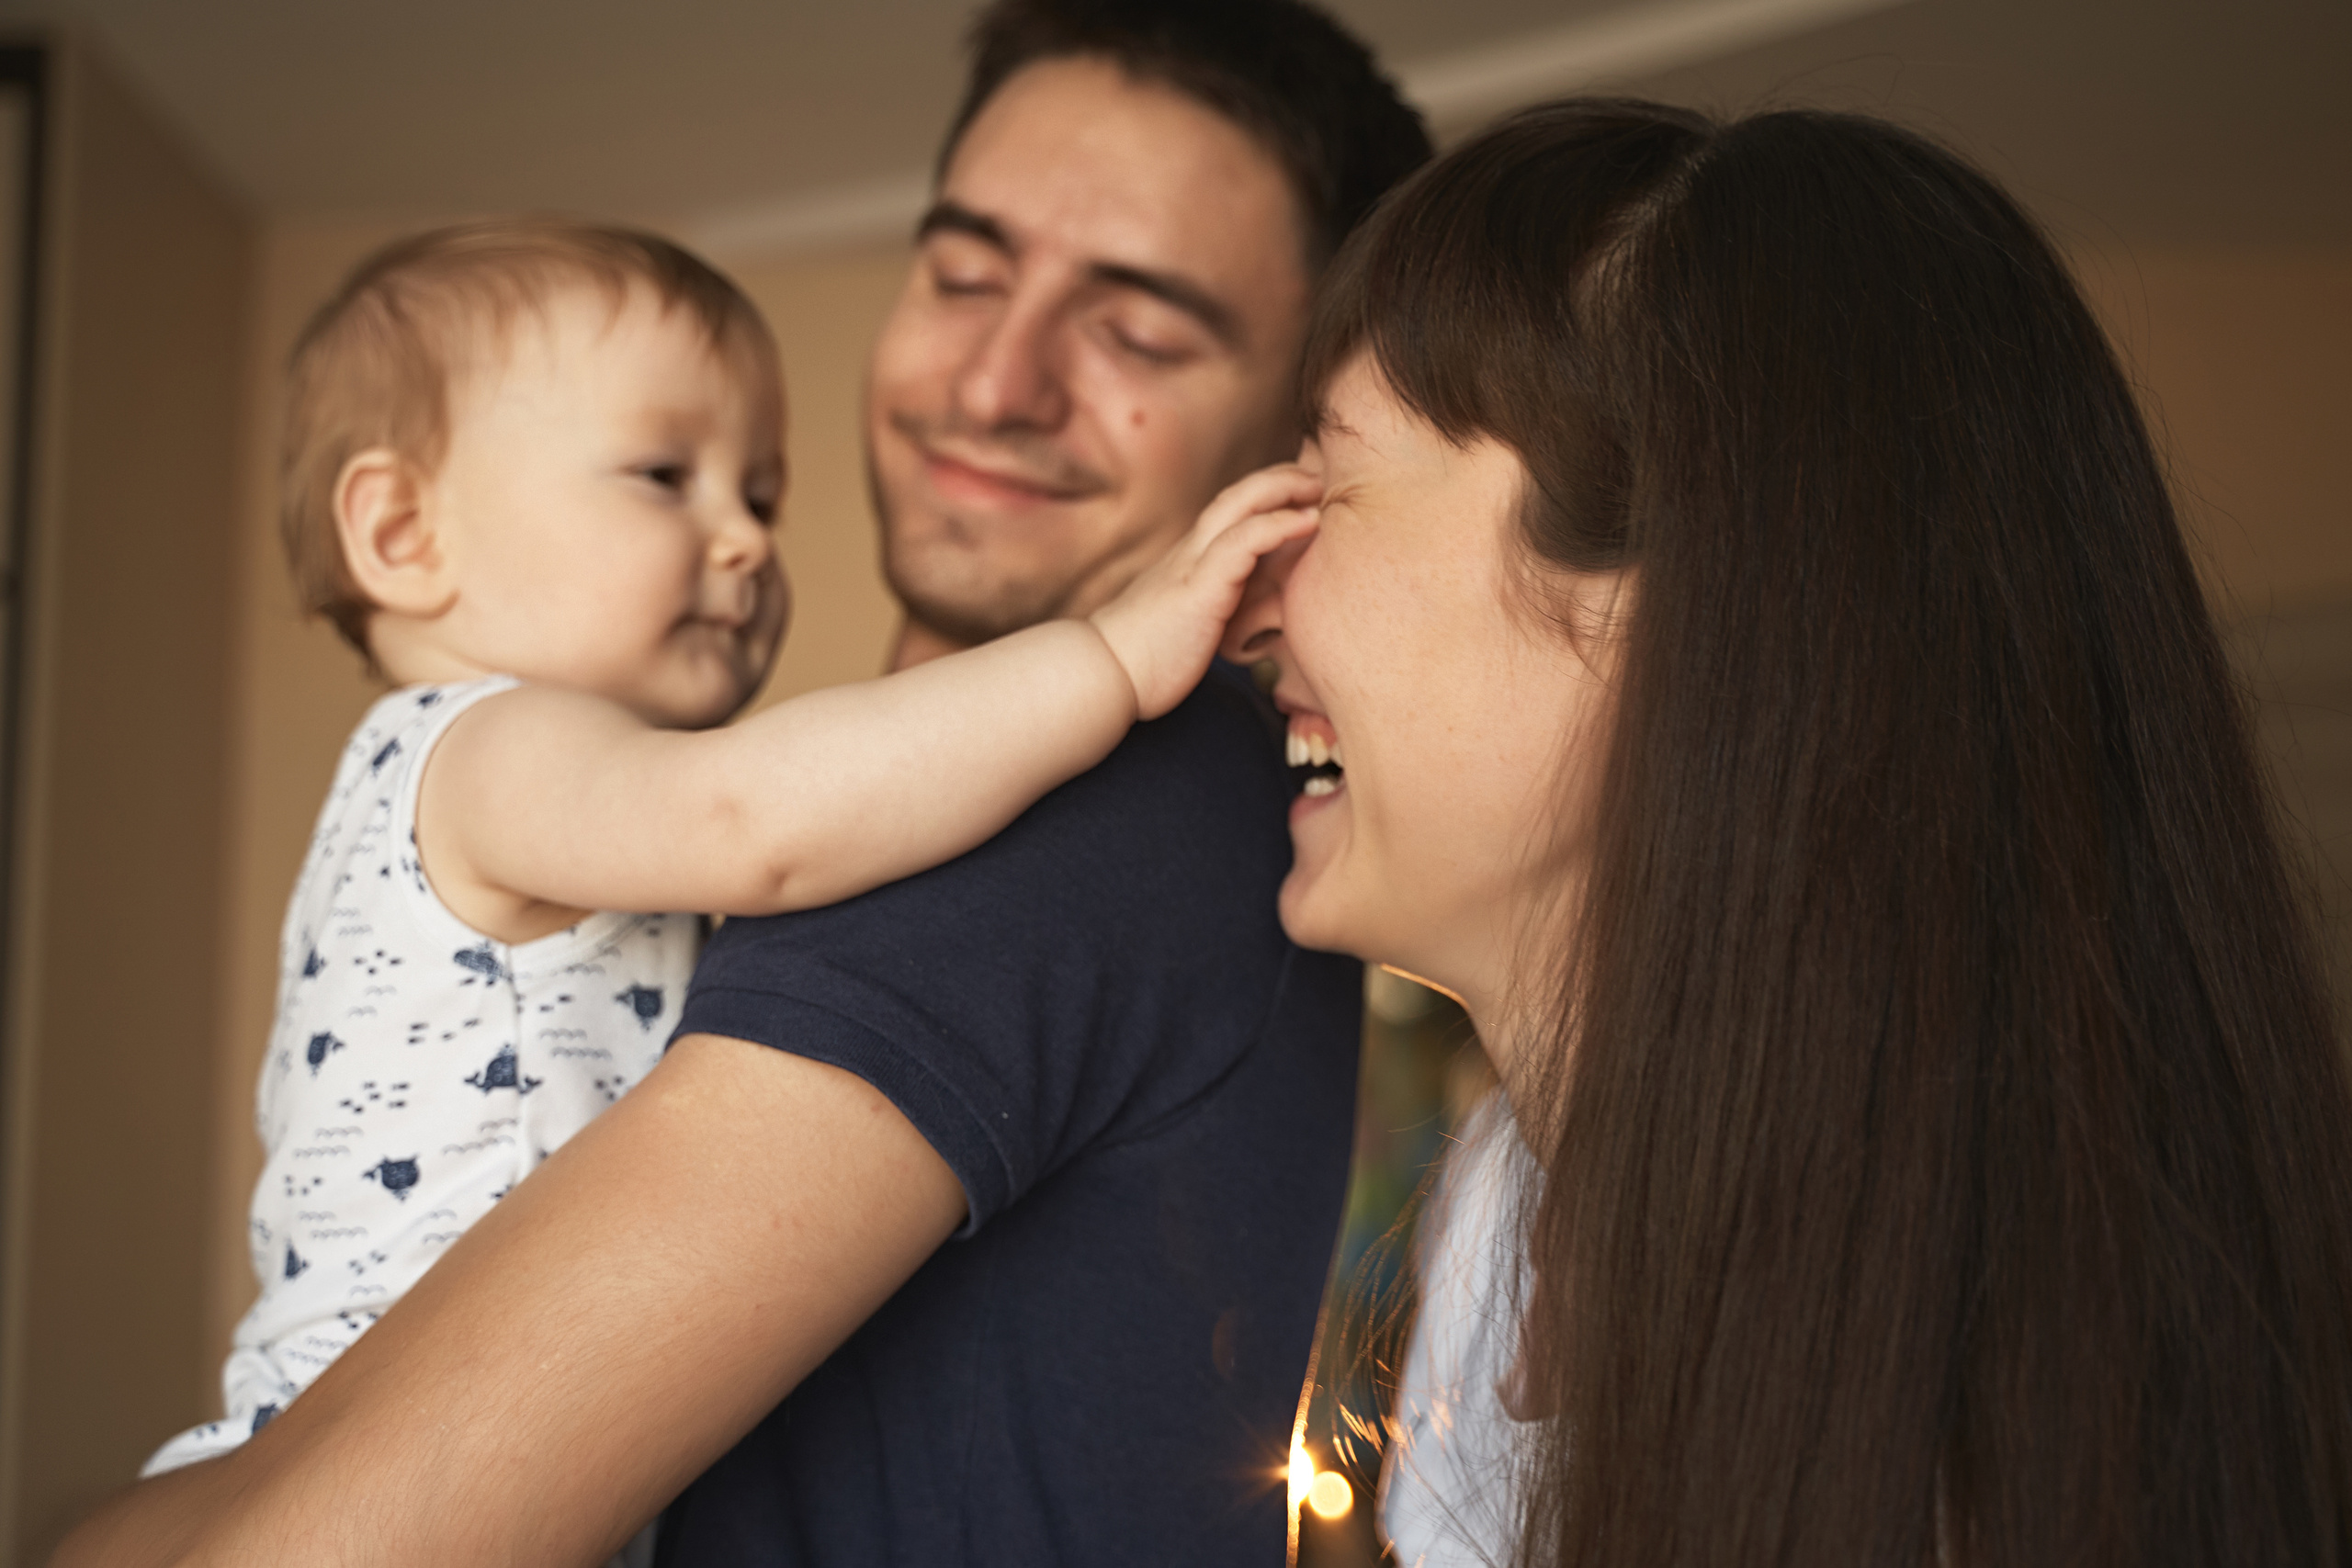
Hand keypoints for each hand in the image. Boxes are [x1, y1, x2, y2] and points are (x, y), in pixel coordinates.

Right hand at [1090, 464, 1321, 719]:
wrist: (1106, 675)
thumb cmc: (1151, 657)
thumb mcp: (1196, 622)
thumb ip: (1224, 607)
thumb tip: (1268, 612)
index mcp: (1192, 558)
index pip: (1233, 509)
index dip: (1270, 494)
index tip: (1307, 494)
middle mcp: (1193, 550)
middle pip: (1241, 493)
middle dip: (1283, 478)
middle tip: (1322, 478)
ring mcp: (1194, 563)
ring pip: (1241, 503)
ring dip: (1285, 488)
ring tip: (1320, 487)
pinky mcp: (1200, 587)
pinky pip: (1242, 541)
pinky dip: (1278, 525)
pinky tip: (1309, 522)